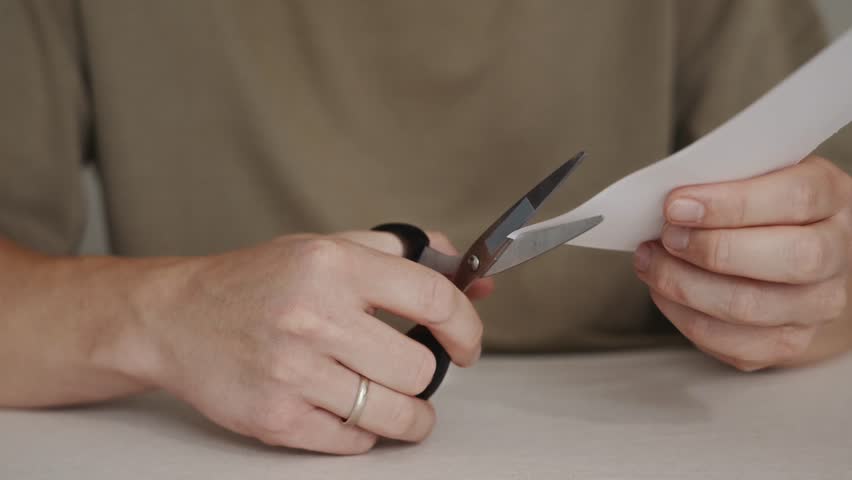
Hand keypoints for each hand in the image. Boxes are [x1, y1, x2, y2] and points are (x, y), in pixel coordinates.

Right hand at [129, 231, 491, 453]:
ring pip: (394, 413)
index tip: (468, 344)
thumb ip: (399, 251)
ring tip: (397, 403)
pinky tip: (347, 410)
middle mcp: (314, 317)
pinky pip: (354, 442)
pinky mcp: (275, 418)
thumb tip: (467, 273)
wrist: (175, 318)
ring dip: (409, 415)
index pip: (433, 299)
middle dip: (427, 374)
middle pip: (420, 368)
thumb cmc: (256, 281)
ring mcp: (293, 372)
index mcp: (333, 266)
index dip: (467, 326)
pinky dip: (363, 433)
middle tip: (412, 371)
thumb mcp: (325, 245)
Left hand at [634, 156, 851, 370]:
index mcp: (831, 197)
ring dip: (686, 285)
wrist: (792, 259)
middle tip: (667, 237)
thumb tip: (671, 202)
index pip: (796, 198)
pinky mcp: (788, 343)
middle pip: (788, 258)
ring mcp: (818, 305)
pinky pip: (732, 343)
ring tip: (652, 262)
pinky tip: (663, 292)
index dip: (730, 203)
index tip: (676, 205)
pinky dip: (685, 316)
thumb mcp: (752, 177)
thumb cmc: (762, 210)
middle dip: (711, 249)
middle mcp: (837, 254)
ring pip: (751, 306)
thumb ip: (722, 180)